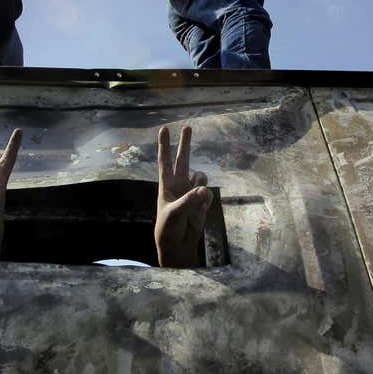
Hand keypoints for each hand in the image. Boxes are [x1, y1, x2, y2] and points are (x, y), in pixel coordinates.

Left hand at [155, 125, 211, 268]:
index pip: (165, 161)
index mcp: (166, 185)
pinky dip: (206, 201)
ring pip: (201, 177)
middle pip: (183, 159)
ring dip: (201, 182)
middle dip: (185, 144)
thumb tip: (204, 189)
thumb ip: (189, 200)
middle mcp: (179, 185)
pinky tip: (199, 212)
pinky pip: (208, 194)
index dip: (164, 145)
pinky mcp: (201, 202)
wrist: (178, 246)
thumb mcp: (174, 214)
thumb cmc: (168, 229)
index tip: (164, 129)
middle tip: (188, 127)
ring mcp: (191, 193)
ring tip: (196, 197)